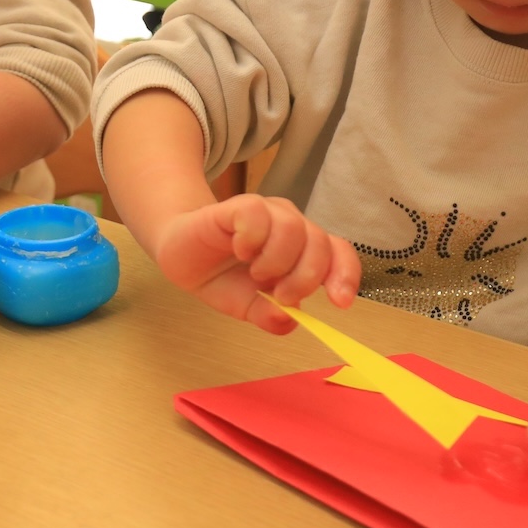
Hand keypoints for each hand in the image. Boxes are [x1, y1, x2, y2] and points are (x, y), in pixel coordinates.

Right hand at [153, 194, 359, 333]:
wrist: (181, 255)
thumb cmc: (222, 277)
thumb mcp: (249, 307)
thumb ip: (271, 316)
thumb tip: (290, 320)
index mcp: (302, 251)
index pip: (338, 253)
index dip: (345, 274)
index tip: (340, 302)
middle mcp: (290, 226)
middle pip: (320, 243)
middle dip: (304, 278)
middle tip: (279, 295)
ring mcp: (266, 214)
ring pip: (292, 228)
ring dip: (276, 261)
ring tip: (255, 272)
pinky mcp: (237, 206)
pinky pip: (257, 213)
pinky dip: (251, 238)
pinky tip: (239, 250)